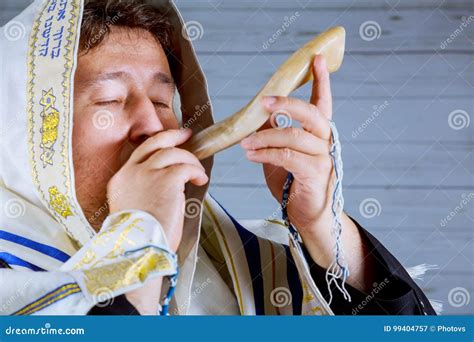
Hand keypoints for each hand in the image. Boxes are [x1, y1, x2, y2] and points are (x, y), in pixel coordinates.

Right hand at [107, 128, 207, 251]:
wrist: (138, 249)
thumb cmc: (139, 238)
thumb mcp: (132, 209)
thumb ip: (143, 192)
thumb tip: (167, 186)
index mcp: (121, 180)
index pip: (141, 154)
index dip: (158, 146)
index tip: (170, 144)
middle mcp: (132, 173)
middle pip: (154, 143)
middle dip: (172, 136)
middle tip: (186, 135)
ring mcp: (148, 173)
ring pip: (173, 153)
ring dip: (190, 161)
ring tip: (198, 173)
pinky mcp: (166, 179)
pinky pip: (185, 167)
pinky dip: (196, 171)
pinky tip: (200, 180)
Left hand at [241, 55, 333, 236]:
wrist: (308, 216)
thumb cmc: (295, 184)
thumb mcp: (281, 155)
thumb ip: (276, 135)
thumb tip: (263, 116)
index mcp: (320, 134)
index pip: (323, 102)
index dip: (321, 79)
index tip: (317, 58)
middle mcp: (326, 141)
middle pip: (311, 113)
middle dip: (287, 103)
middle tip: (264, 102)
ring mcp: (324, 157)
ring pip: (294, 135)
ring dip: (265, 137)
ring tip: (245, 144)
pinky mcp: (316, 174)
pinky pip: (288, 156)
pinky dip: (267, 153)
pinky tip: (252, 155)